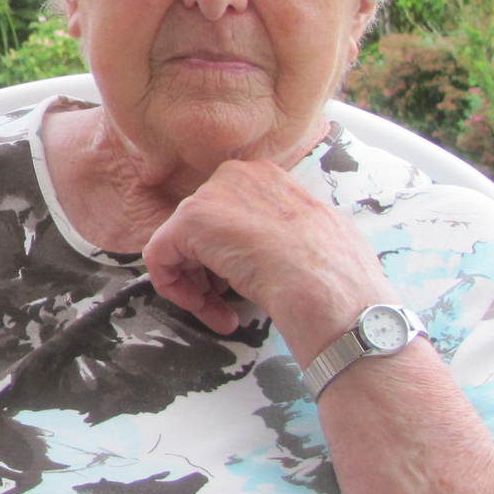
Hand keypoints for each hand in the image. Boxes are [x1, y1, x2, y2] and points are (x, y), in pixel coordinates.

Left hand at [142, 160, 390, 355]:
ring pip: (182, 246)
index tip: (242, 286)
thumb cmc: (333, 273)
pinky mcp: (187, 221)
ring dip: (197, 288)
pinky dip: (173, 287)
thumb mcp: (314, 234)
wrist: (327, 287)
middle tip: (227, 307)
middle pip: (203, 231)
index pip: (229, 217)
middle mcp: (235, 176)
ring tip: (222, 317)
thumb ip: (282, 230)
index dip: (230, 257)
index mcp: (267, 177)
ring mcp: (210, 196)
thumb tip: (273, 245)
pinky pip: (160, 256)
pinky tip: (201, 308)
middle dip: (210, 274)